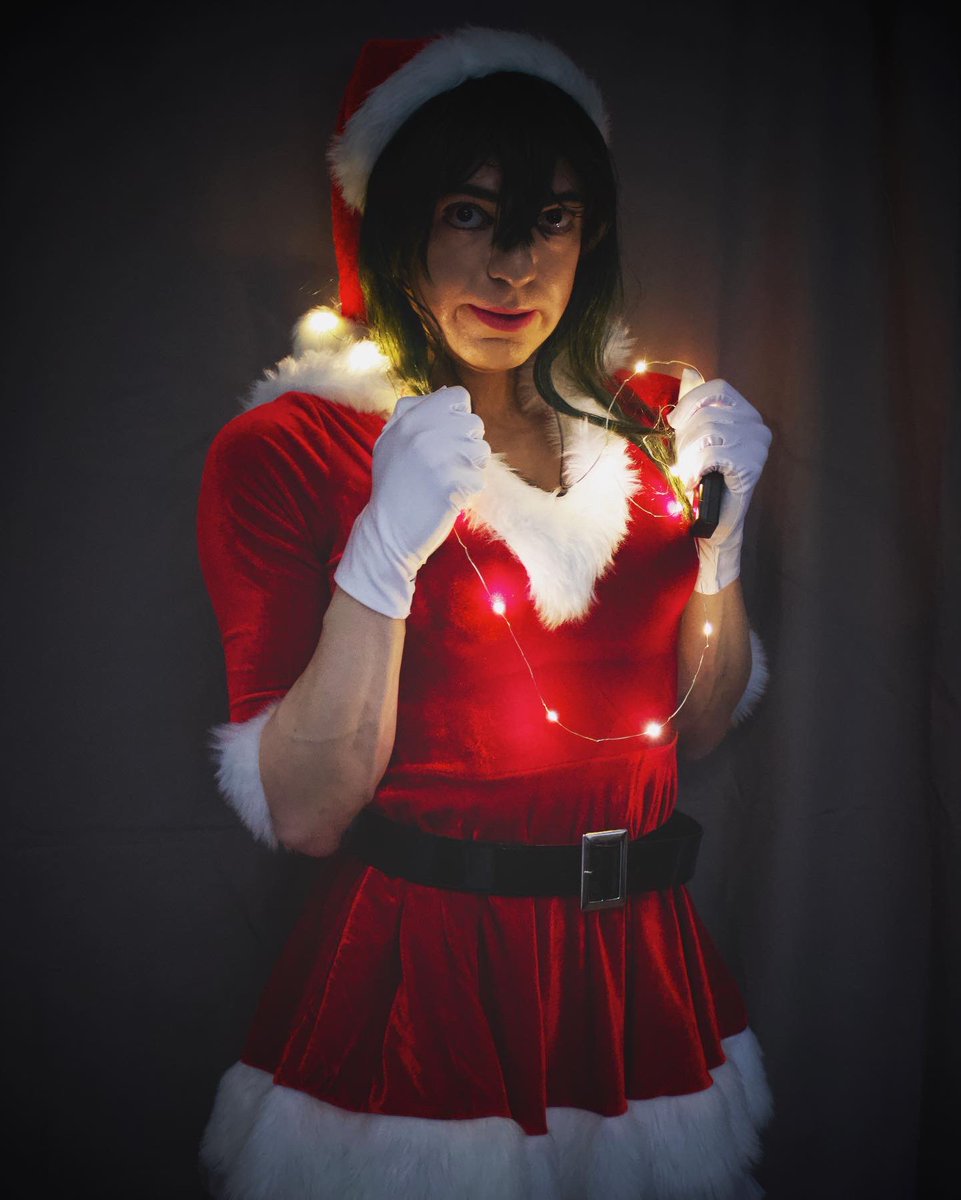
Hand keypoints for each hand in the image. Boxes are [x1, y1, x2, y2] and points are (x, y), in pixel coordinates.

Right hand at [334, 385, 490, 617]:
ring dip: (471, 467)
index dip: (459, 416)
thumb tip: (445, 391)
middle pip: (475, 423)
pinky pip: (479, 478)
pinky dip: (469, 491)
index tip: (448, 435)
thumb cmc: (392, 485)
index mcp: (411, 419)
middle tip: (447, 464)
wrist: (388, 530)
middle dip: (467, 444)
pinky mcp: (453, 484)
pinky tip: (448, 497)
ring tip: (448, 480)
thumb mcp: (390, 441)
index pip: (458, 396)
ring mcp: (440, 458)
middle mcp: (426, 433)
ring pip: (481, 451)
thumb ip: (412, 412)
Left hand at [667, 371, 771, 594]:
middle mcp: (757, 426)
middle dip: (685, 439)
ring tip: (691, 473)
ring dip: (689, 456)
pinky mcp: (752, 466)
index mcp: (745, 414)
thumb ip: (693, 407)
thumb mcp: (693, 437)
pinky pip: (713, 454)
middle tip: (684, 462)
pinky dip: (697, 468)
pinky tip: (696, 481)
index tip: (674, 423)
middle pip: (708, 413)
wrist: (711, 524)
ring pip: (708, 432)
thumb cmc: (700, 480)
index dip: (690, 402)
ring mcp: (758, 446)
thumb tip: (688, 372)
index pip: (718, 388)